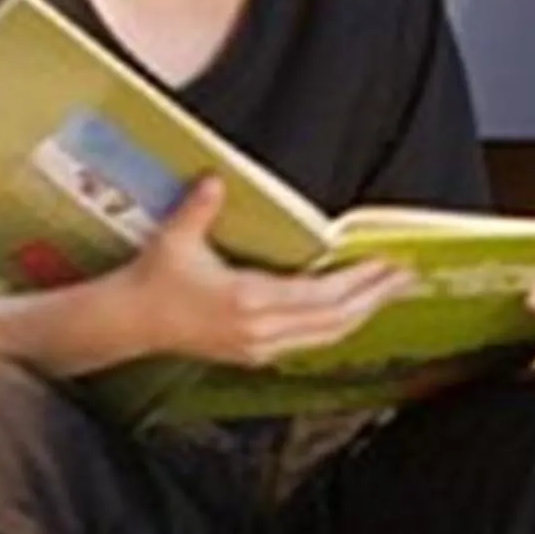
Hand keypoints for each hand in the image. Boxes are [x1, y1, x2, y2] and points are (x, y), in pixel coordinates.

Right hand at [113, 178, 415, 364]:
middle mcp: (260, 329)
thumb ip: (199, 208)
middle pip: (335, 319)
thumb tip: (216, 179)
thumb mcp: (174, 239)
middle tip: (406, 277)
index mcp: (247, 300)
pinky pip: (309, 343)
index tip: (387, 265)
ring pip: (327, 335)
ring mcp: (260, 346)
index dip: (358, 281)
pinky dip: (337, 326)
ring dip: (361, 314)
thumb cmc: (153, 281)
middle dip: (374, 297)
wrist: (129, 323)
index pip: (320, 295)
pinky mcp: (255, 354)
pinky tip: (352, 312)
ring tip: (389, 292)